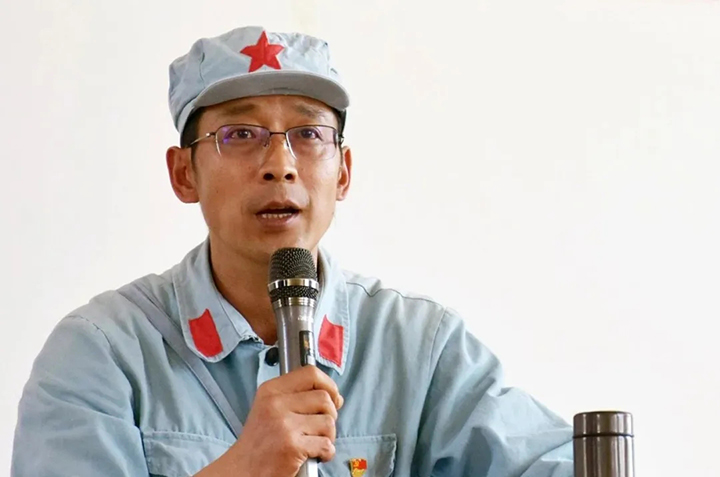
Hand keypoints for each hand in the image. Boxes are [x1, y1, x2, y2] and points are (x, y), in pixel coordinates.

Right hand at [195, 365, 342, 476]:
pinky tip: (314, 455)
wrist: (243, 470)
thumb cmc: (259, 442)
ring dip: (328, 436)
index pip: (310, 373)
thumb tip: (335, 396)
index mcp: (271, 390)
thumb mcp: (270, 408)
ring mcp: (284, 425)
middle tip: (320, 428)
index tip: (332, 397)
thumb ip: (298, 397)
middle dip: (330, 415)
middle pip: (324, 398)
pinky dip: (326, 453)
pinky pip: (326, 444)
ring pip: (328, 422)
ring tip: (314, 443)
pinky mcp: (292, 446)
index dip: (328, 385)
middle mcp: (276, 403)